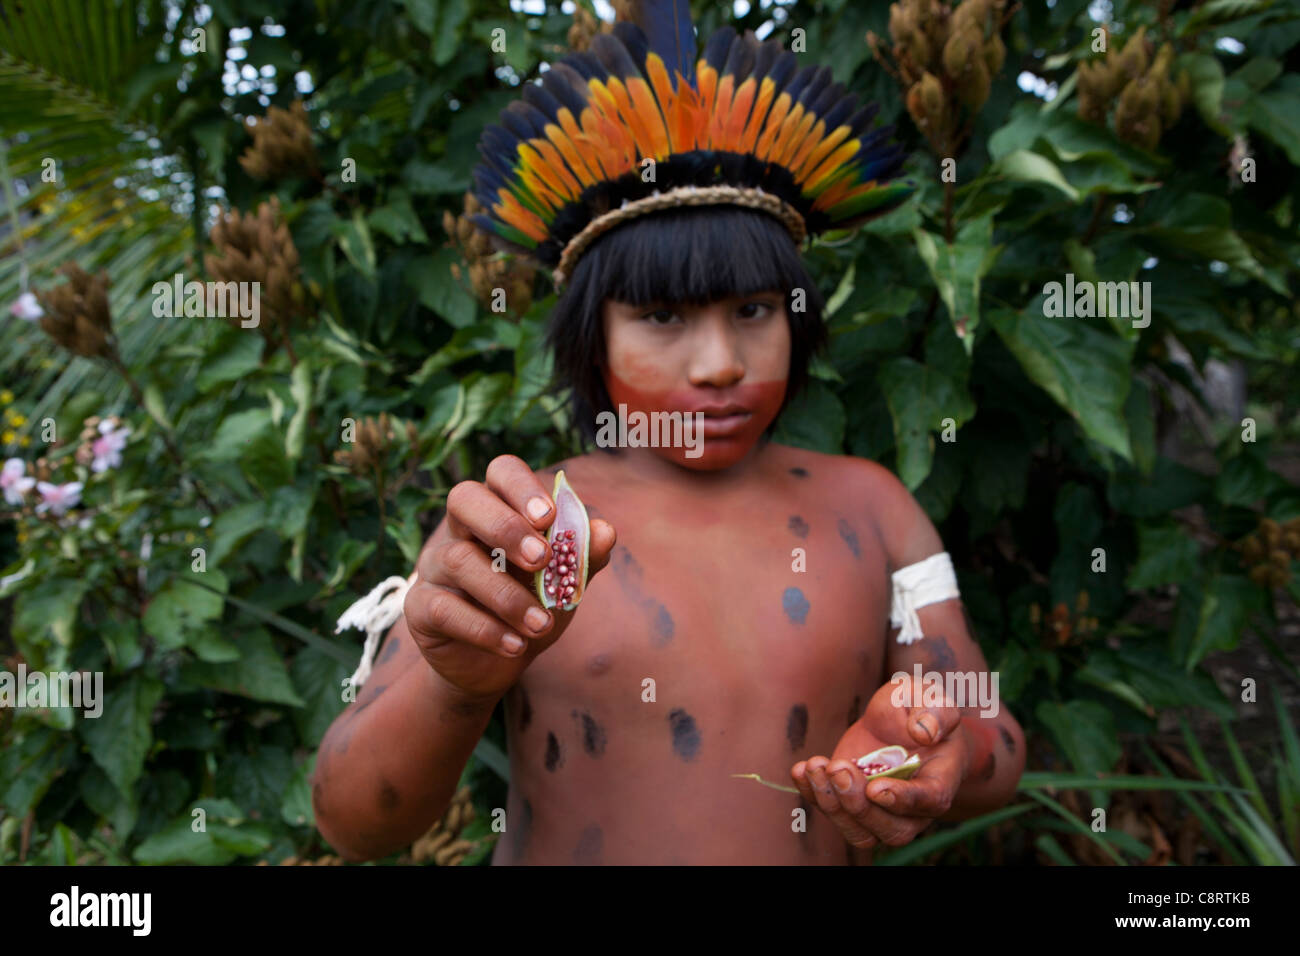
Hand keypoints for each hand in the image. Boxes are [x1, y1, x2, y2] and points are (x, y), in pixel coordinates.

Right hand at [404, 455, 615, 702]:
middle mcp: (460, 529)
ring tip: (541, 625)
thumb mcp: (563, 585)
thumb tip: (606, 531)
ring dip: (506, 595)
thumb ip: (582, 558)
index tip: (549, 517)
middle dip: (505, 526)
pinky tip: (515, 646)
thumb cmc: (531, 609)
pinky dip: (485, 629)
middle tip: (541, 560)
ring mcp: (434, 566)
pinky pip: (444, 608)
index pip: (501, 473)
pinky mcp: (420, 607)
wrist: (495, 666)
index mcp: (498, 510)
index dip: (522, 487)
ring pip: (459, 559)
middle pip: (464, 498)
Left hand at [790, 673, 971, 851]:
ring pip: (860, 831)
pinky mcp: (853, 803)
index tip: (875, 788)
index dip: (902, 799)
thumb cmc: (922, 711)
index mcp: (940, 781)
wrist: (900, 722)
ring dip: (832, 804)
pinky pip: (834, 813)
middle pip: (891, 829)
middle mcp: (914, 809)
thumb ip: (934, 713)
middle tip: (839, 768)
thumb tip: (923, 732)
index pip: (928, 800)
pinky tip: (800, 770)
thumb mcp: (933, 699)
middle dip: (859, 804)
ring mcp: (882, 812)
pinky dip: (813, 795)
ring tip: (814, 766)